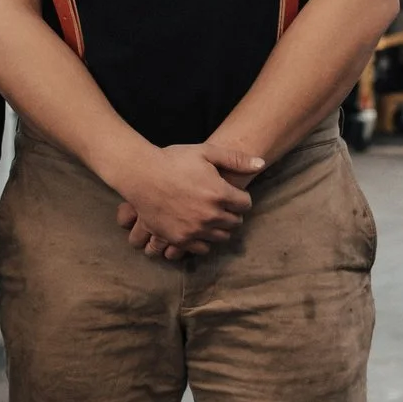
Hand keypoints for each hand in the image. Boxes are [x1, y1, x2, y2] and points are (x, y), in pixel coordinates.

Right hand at [114, 141, 262, 258]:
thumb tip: (260, 163)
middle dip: (232, 214)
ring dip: (220, 228)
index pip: (245, 204)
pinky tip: (199, 229)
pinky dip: (204, 240)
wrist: (142, 175)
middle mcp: (211, 215)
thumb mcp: (206, 152)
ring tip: (211, 218)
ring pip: (221, 237)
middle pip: (235, 223)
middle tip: (223, 206)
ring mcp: (195, 230)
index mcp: (220, 194)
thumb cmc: (173, 160)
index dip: (241, 198)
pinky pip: (202, 248)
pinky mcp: (180, 239)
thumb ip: (235, 159)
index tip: (232, 195)